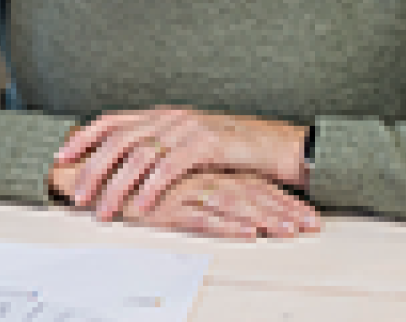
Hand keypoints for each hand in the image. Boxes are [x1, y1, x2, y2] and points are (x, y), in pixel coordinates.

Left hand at [55, 107, 309, 220]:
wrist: (276, 146)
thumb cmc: (231, 151)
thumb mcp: (187, 145)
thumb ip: (158, 149)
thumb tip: (122, 168)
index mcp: (161, 115)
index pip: (112, 121)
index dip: (84, 137)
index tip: (60, 156)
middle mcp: (170, 118)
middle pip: (118, 140)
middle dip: (93, 168)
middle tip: (78, 195)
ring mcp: (188, 128)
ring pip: (139, 156)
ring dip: (117, 185)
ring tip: (104, 209)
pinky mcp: (207, 145)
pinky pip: (170, 167)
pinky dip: (151, 188)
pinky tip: (139, 206)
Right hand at [132, 171, 320, 238]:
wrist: (95, 176)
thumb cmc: (134, 183)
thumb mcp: (177, 183)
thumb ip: (204, 186)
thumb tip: (234, 201)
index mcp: (206, 169)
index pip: (254, 184)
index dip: (282, 200)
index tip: (307, 215)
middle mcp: (200, 176)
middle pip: (252, 193)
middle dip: (283, 211)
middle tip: (310, 225)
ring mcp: (185, 191)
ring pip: (234, 205)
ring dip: (264, 219)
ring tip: (288, 232)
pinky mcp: (168, 208)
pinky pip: (203, 219)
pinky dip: (227, 227)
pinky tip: (247, 235)